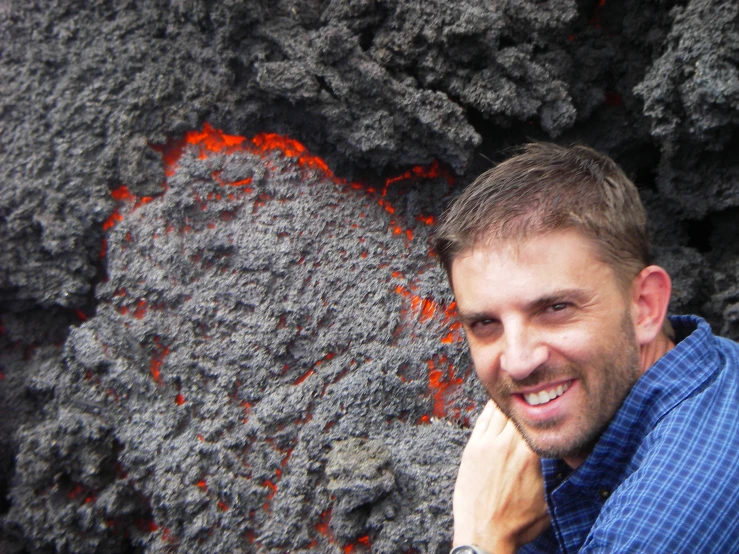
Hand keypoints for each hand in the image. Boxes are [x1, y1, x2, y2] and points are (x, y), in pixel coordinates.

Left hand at [453, 400, 549, 553]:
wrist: (484, 534)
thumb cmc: (517, 523)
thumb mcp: (549, 501)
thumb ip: (559, 476)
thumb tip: (572, 462)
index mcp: (531, 456)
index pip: (541, 420)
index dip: (547, 408)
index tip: (553, 400)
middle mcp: (509, 445)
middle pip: (522, 411)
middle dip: (530, 402)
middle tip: (536, 392)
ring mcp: (488, 444)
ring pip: (501, 411)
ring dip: (511, 402)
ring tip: (519, 394)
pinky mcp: (473, 448)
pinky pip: (484, 419)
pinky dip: (492, 409)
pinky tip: (498, 404)